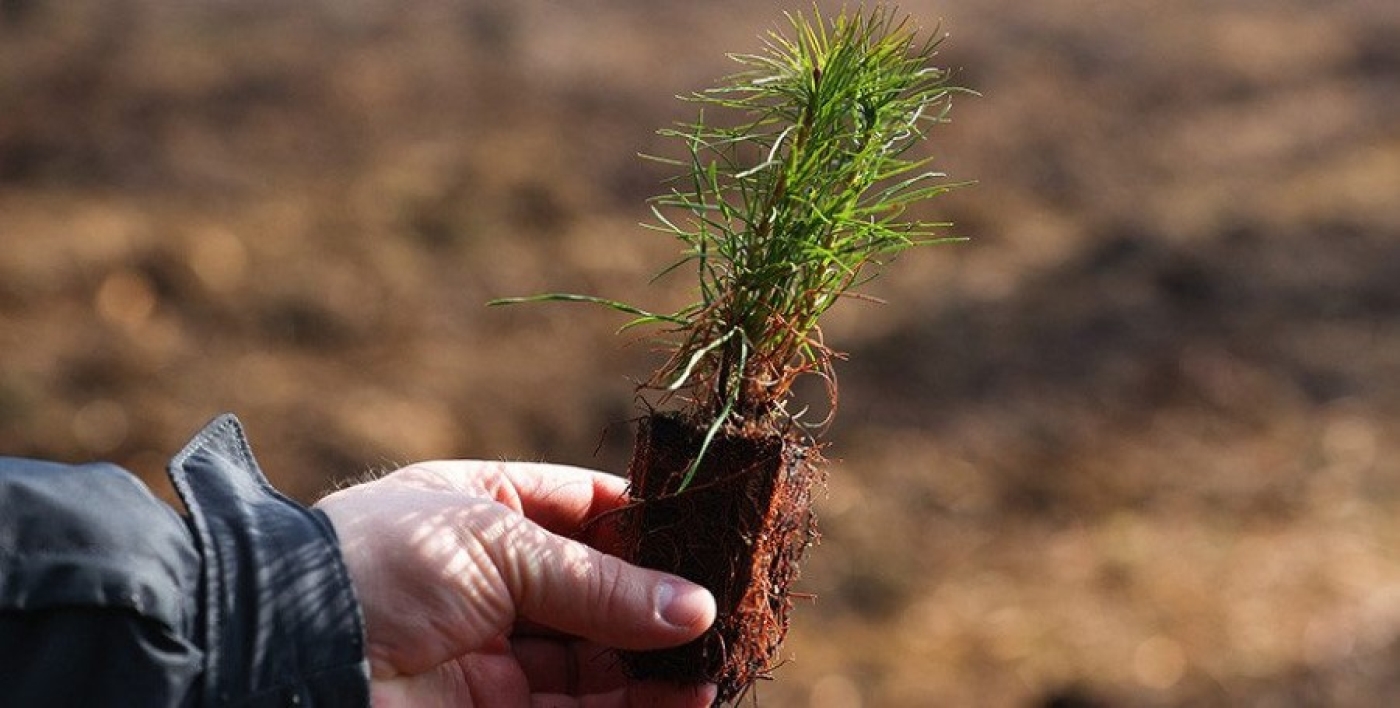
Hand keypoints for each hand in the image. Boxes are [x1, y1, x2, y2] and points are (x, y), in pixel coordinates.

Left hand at [316, 460, 716, 706]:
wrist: (287, 652)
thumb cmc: (381, 563)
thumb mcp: (499, 544)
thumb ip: (599, 584)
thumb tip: (693, 608)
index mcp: (487, 507)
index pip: (588, 510)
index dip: (649, 525)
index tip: (711, 536)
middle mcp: (496, 579)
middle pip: (603, 591)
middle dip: (664, 602)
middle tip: (727, 609)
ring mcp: (496, 651)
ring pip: (602, 660)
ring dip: (660, 661)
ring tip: (716, 660)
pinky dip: (636, 706)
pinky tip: (684, 693)